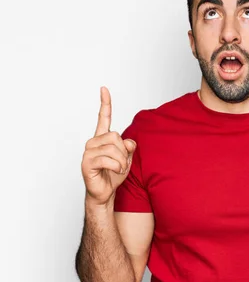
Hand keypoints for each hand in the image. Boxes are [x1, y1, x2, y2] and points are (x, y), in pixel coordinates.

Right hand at [81, 86, 136, 205]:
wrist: (105, 192)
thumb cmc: (114, 174)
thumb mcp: (127, 158)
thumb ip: (129, 147)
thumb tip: (128, 141)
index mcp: (102, 138)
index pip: (104, 118)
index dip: (105, 103)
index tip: (104, 89)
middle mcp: (93, 142)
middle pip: (116, 136)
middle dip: (124, 151)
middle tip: (122, 163)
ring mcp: (88, 152)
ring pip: (114, 148)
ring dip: (122, 160)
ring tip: (118, 168)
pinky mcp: (87, 163)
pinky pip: (109, 159)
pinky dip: (117, 166)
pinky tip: (114, 171)